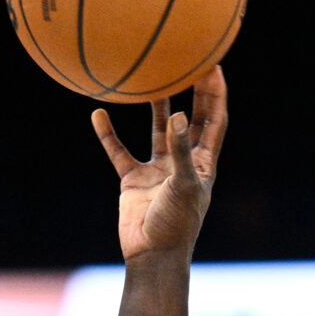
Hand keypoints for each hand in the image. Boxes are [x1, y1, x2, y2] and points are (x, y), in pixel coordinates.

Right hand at [91, 68, 227, 261]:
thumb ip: (181, 151)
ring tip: (148, 75)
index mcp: (204, 164)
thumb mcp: (183, 186)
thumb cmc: (176, 226)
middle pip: (190, 118)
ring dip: (154, 106)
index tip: (213, 65)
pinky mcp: (134, 179)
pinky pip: (119, 152)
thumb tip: (178, 116)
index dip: (216, 94)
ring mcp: (158, 170)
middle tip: (186, 59)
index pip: (214, 120)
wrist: (152, 256)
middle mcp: (183, 162)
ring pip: (156, 130)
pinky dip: (109, 135)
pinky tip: (99, 114)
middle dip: (191, 91)